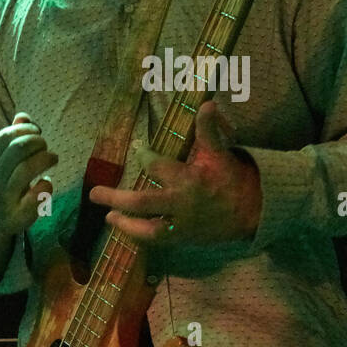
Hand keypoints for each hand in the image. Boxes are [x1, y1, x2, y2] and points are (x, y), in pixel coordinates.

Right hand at [0, 111, 57, 247]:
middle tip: (44, 146)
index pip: (6, 136)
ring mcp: (2, 199)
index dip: (27, 130)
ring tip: (52, 158)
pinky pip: (36, 196)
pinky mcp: (16, 217)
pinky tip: (46, 182)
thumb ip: (8, 139)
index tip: (36, 132)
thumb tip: (23, 116)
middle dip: (38, 142)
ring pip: (27, 169)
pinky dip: (46, 185)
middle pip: (18, 149)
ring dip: (46, 159)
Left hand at [88, 100, 261, 245]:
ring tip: (109, 217)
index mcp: (189, 179)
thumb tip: (207, 104)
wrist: (253, 212)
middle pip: (142, 203)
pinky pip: (158, 241)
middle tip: (94, 194)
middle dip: (116, 198)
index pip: (157, 166)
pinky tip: (127, 230)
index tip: (138, 151)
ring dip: (125, 225)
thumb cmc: (233, 180)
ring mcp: (182, 225)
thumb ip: (208, 130)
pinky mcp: (184, 239)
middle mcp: (181, 204)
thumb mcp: (221, 154)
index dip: (144, 156)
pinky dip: (141, 237)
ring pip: (148, 230)